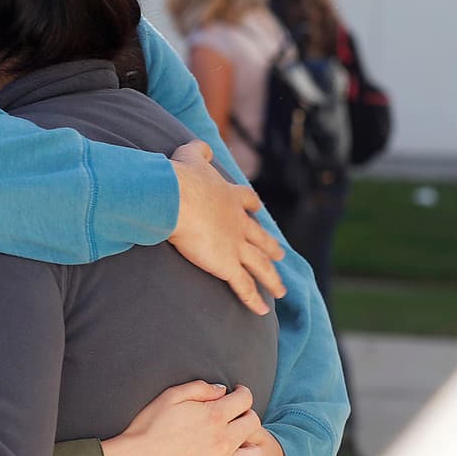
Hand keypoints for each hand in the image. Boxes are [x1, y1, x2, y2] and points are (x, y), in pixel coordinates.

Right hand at [102, 381, 264, 455]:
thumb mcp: (169, 397)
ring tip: (238, 442)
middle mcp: (224, 440)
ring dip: (251, 444)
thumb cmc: (149, 428)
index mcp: (214, 416)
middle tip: (236, 415)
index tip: (238, 393)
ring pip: (256, 454)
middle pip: (253, 423)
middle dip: (247, 414)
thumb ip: (198, 389)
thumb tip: (221, 390)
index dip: (243, 392)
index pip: (245, 400)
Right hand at [170, 140, 285, 314]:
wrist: (176, 198)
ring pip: (259, 266)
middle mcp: (238, 223)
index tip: (257, 211)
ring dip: (271, 279)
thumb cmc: (179, 178)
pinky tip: (262, 311)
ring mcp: (236, 245)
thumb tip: (202, 145)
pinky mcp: (227, 265)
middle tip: (280, 254)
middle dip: (271, 247)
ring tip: (280, 290)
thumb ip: (198, 151)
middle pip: (261, 238)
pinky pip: (243, 286)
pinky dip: (253, 299)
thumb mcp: (190, 157)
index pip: (247, 202)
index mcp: (229, 197)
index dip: (252, 207)